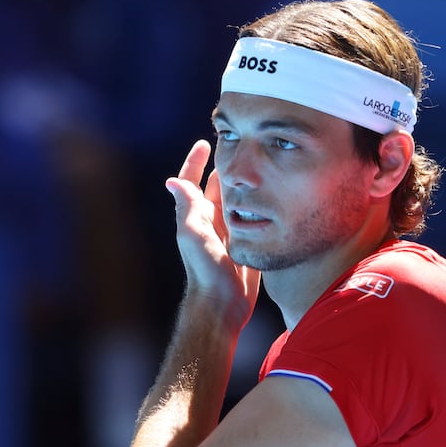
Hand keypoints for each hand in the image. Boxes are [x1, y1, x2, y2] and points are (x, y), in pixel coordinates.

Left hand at [166, 139, 258, 325]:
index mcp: (197, 216)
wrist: (223, 303)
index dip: (196, 161)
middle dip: (226, 168)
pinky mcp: (246, 245)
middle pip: (217, 187)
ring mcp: (230, 233)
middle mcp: (212, 222)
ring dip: (245, 185)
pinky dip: (259, 206)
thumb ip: (187, 208)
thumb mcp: (194, 234)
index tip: (205, 142)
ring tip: (261, 167)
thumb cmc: (205, 269)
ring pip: (237, 201)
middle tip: (242, 148)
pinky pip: (253, 220)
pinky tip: (273, 197)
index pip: (192, 182)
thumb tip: (172, 181)